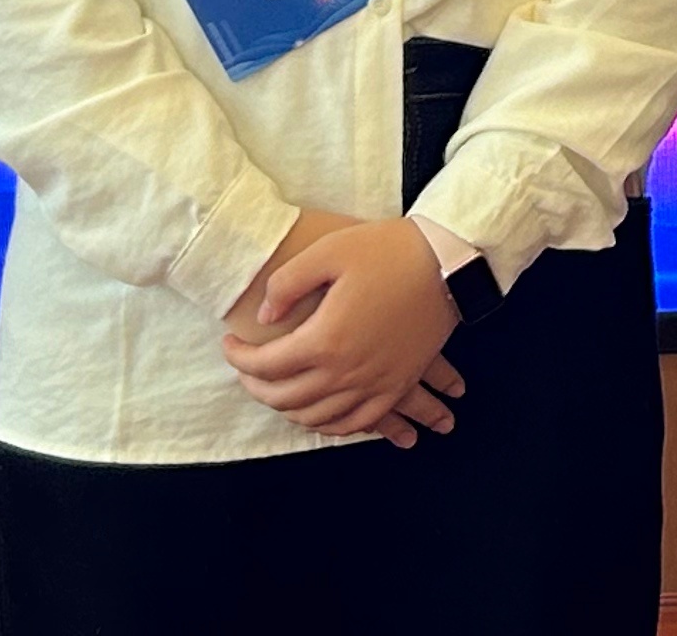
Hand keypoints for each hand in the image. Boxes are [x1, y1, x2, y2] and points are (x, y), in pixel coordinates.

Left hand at [223, 216, 463, 440]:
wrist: (448, 261)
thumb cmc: (388, 250)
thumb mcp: (329, 251)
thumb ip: (286, 285)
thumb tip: (265, 317)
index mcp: (325, 340)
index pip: (265, 365)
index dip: (239, 357)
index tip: (229, 342)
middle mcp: (347, 372)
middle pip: (286, 398)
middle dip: (255, 386)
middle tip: (246, 367)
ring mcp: (375, 383)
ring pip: (317, 417)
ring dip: (288, 409)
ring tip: (275, 387)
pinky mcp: (397, 384)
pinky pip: (357, 423)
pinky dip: (330, 425)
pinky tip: (319, 413)